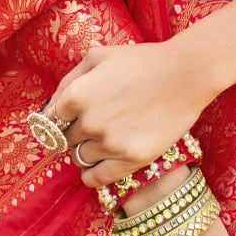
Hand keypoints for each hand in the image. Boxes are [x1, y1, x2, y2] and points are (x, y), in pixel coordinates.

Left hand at [50, 41, 215, 187]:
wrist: (185, 75)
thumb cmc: (142, 61)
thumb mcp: (99, 56)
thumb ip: (69, 79)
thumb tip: (51, 107)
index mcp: (77, 95)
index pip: (50, 120)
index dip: (60, 119)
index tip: (70, 119)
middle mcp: (88, 122)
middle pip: (66, 140)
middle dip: (76, 132)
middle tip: (98, 122)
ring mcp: (109, 143)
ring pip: (80, 158)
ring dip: (88, 150)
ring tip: (107, 138)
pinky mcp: (130, 159)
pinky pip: (95, 179)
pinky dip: (93, 174)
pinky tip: (102, 163)